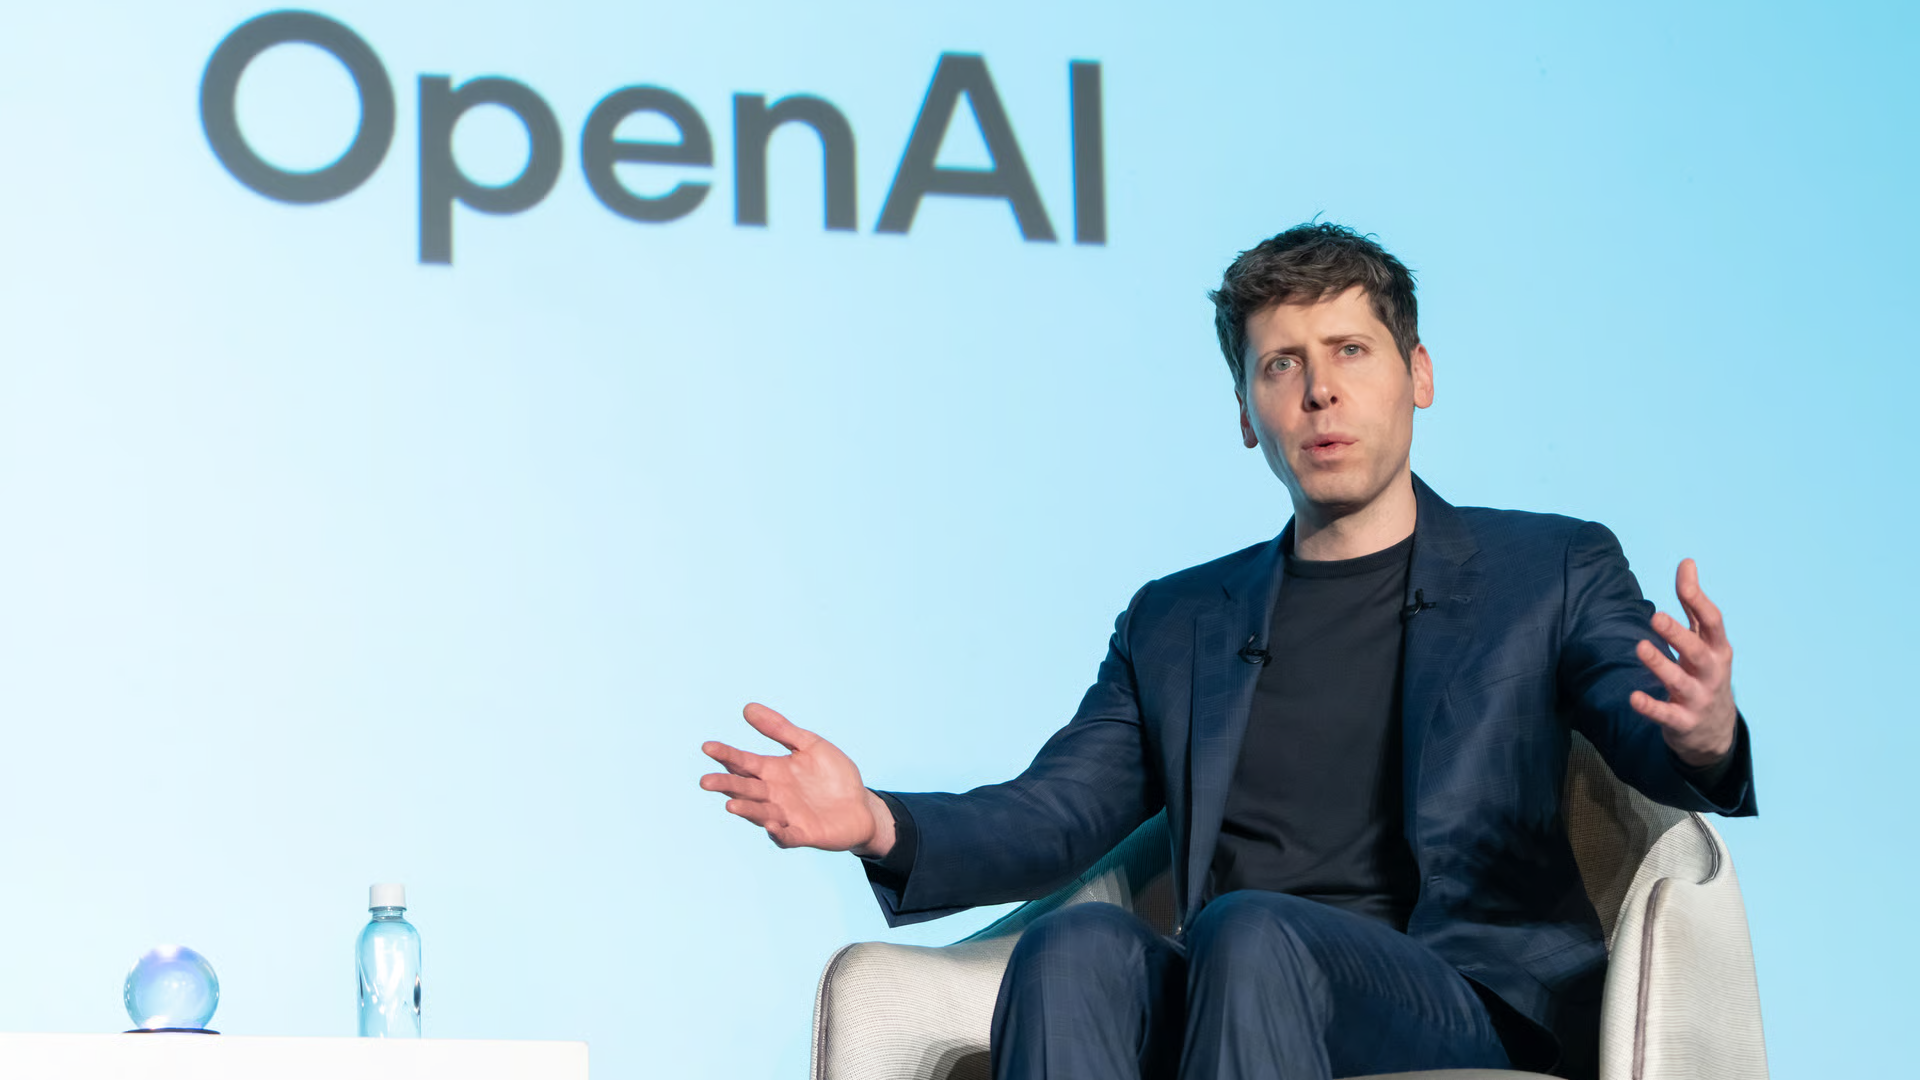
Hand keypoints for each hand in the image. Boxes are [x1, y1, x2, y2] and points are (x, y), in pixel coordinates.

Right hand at [700, 702, 894, 854]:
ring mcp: (786, 815)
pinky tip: (772, 825)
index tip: (707, 746)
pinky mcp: (804, 834)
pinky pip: (788, 835)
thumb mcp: (810, 744)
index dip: (726, 755)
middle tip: (706, 781)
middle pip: (745, 789)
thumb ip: (780, 729)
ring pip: (760, 813)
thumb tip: (747, 708)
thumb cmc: (833, 775)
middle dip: (726, 785)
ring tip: (731, 805)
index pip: (743, 762)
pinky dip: (779, 832)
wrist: (861, 805)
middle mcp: (774, 795)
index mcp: (773, 771)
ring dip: (747, 810)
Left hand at [1630, 559, 1737, 766]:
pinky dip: (1651, 706)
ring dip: (1660, 665)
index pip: (1712, 623)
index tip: (1684, 579)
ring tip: (1640, 646)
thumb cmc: (1705, 673)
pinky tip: (1634, 697)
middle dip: (1677, 635)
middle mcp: (1711, 673)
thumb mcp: (1705, 640)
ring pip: (1679, 682)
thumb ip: (1693, 603)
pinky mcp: (1683, 722)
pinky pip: (1666, 715)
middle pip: (1697, 652)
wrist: (1715, 731)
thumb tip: (1687, 562)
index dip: (1698, 601)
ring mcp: (1698, 699)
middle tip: (1656, 616)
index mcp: (1717, 649)